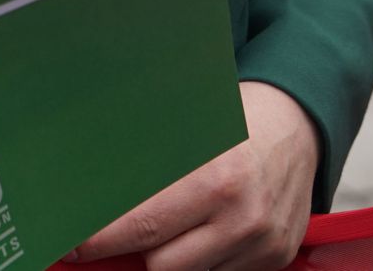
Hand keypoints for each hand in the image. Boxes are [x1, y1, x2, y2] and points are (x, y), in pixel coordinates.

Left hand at [64, 82, 315, 269]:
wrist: (299, 122)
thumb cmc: (234, 117)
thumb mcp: (188, 128)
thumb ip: (145, 166)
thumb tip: (91, 192)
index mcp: (217, 179)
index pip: (142, 227)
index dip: (100, 241)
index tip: (72, 246)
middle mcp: (243, 218)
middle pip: (161, 266)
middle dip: (138, 249)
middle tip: (119, 232)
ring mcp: (263, 245)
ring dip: (173, 257)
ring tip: (175, 223)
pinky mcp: (276, 259)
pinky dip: (205, 260)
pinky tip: (208, 229)